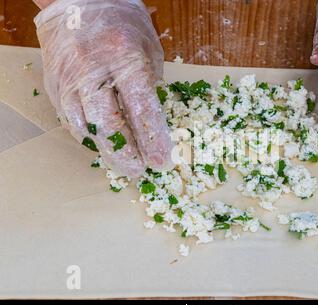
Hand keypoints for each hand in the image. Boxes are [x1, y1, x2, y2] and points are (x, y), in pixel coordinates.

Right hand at [35, 0, 172, 176]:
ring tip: (124, 164)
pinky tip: (103, 144)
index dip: (152, 139)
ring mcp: (68, 78)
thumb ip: (149, 87)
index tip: (161, 161)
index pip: (140, 108)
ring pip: (85, 128)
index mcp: (124, 57)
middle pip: (108, 125)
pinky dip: (90, 136)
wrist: (78, 1)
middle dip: (126, 154)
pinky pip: (71, 119)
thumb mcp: (149, 50)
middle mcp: (92, 69)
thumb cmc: (123, 25)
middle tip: (140, 171)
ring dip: (106, 151)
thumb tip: (152, 126)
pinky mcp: (54, 85)